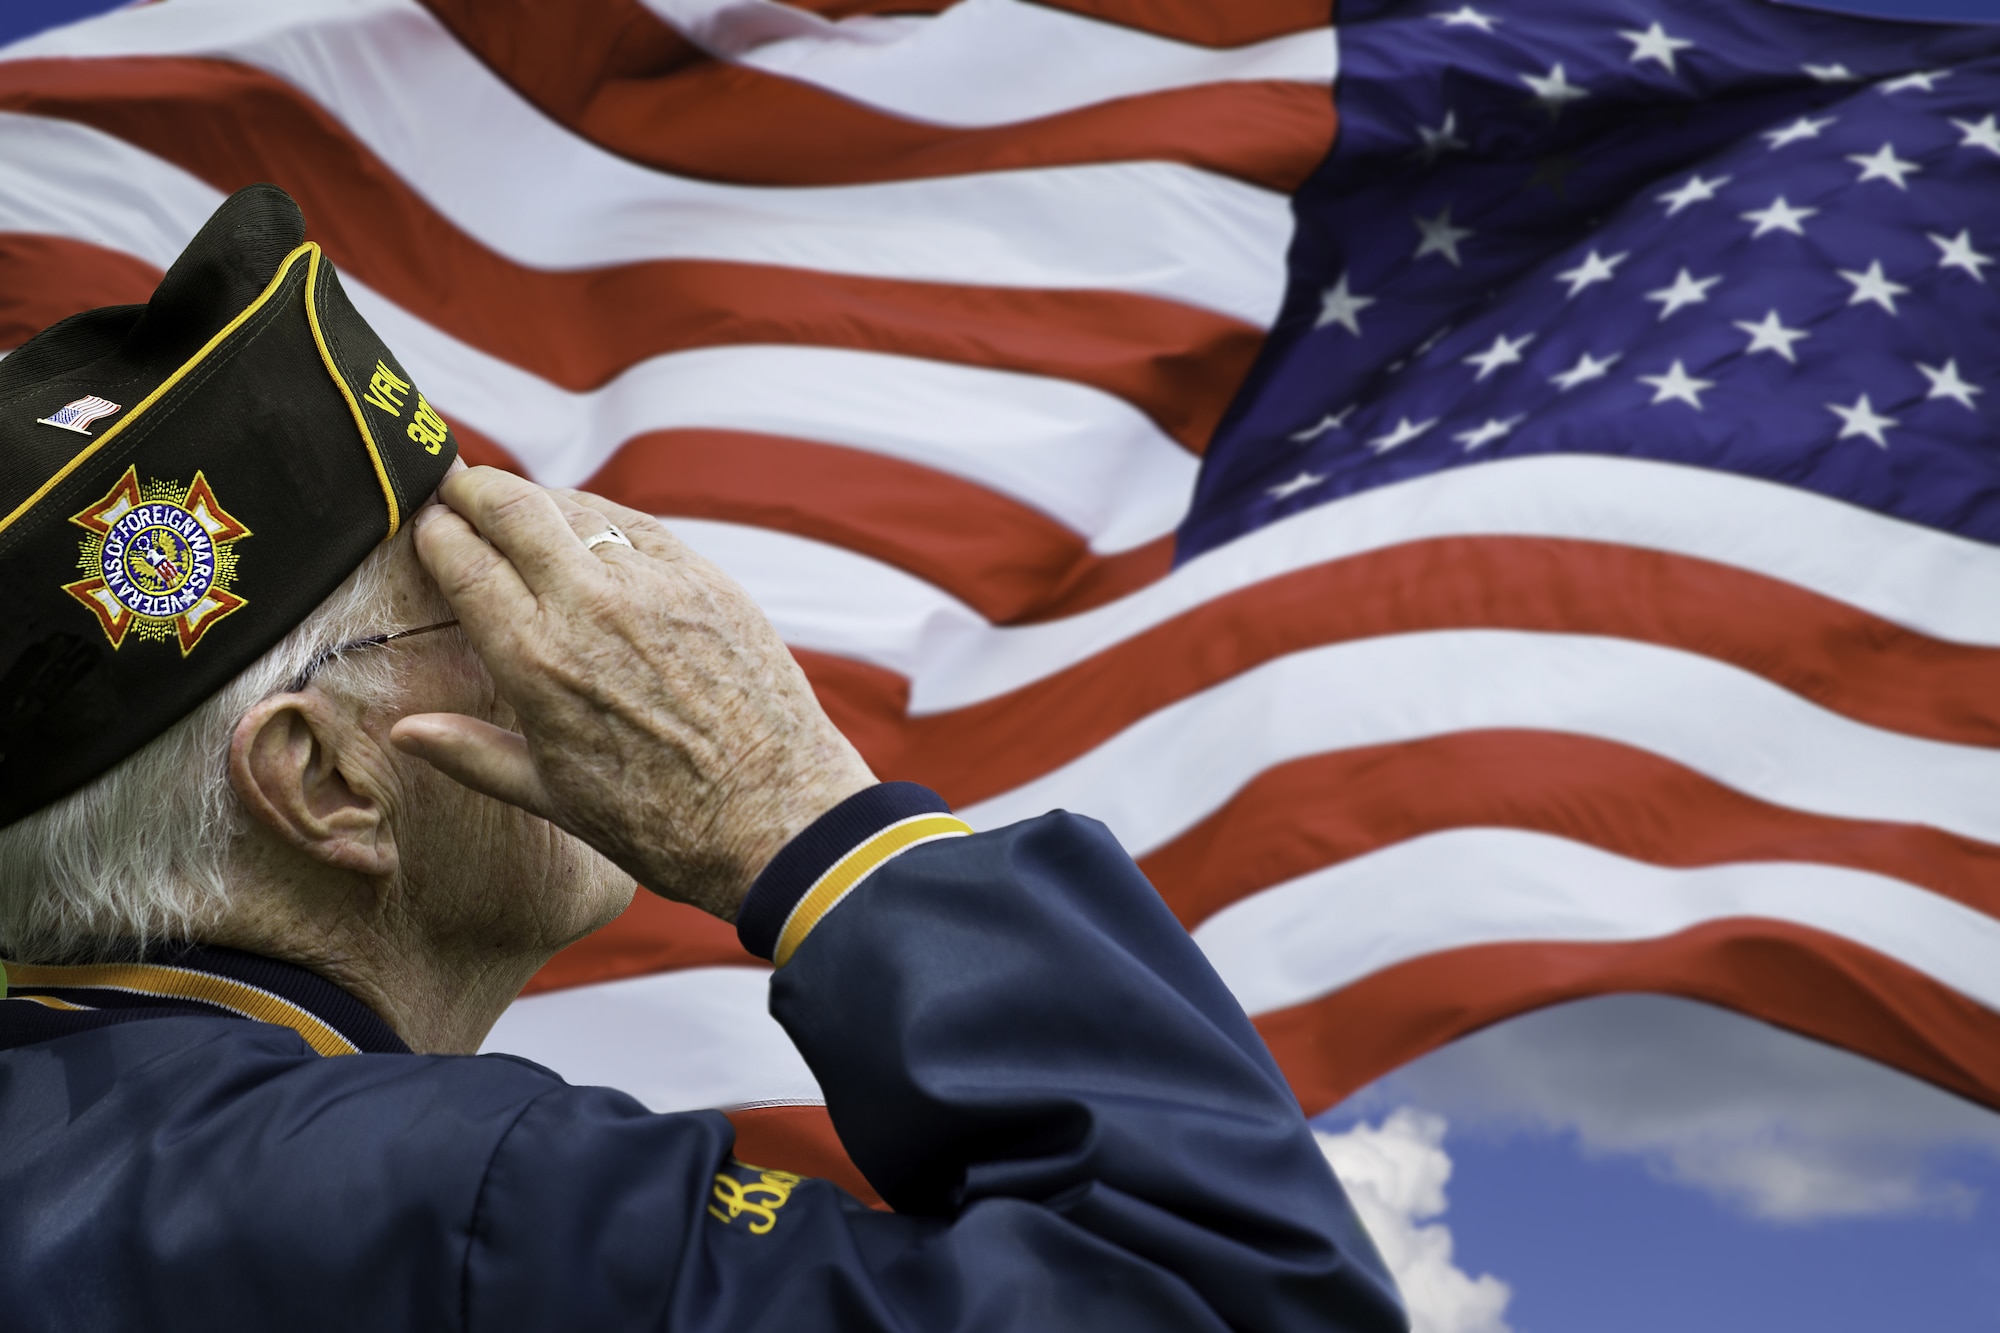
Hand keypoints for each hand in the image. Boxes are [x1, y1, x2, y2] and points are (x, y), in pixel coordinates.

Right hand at [389, 468, 875, 920]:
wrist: (778, 817)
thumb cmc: (661, 822)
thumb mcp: (552, 796)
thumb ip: (471, 753)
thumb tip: (405, 730)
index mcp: (536, 659)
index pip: (462, 557)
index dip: (434, 531)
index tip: (426, 526)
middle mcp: (591, 606)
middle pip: (512, 506)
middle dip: (474, 489)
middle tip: (458, 488)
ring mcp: (655, 585)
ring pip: (577, 506)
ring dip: (539, 501)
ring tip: (519, 511)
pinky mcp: (707, 579)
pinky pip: (639, 525)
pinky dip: (602, 519)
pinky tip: (590, 530)